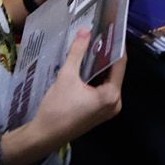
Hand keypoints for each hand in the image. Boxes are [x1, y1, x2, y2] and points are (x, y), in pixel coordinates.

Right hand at [27, 33, 124, 147]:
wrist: (43, 136)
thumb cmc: (56, 108)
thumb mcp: (66, 77)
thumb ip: (77, 53)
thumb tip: (85, 30)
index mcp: (111, 95)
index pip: (120, 64)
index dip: (116, 45)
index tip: (112, 29)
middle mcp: (115, 103)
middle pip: (115, 72)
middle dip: (108, 54)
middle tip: (101, 34)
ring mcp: (109, 110)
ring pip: (108, 81)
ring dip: (102, 65)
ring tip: (94, 45)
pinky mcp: (100, 113)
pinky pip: (103, 89)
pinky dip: (97, 77)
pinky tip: (88, 65)